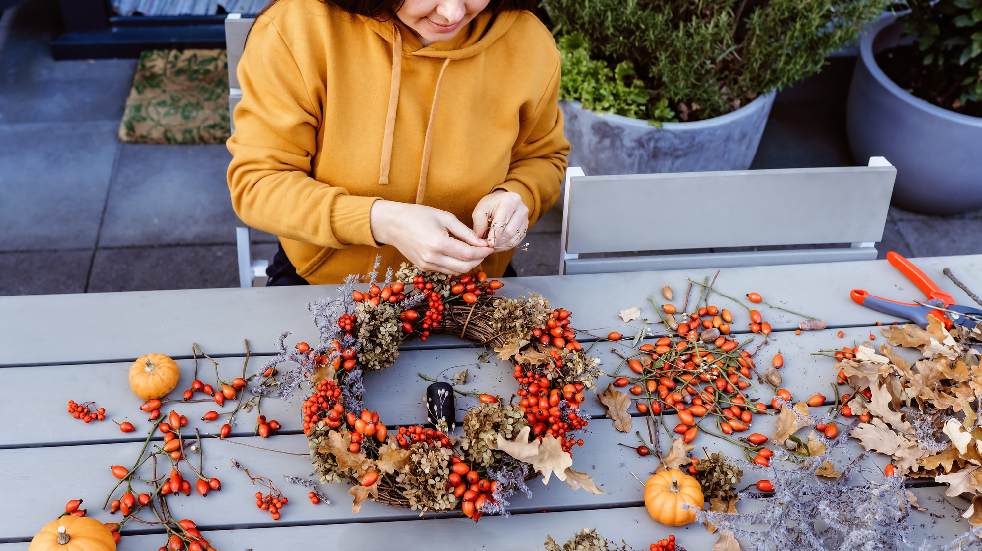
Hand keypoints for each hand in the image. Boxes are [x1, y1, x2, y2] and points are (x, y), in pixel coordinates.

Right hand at [370, 200, 494, 274]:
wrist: (392, 224)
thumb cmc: (418, 215)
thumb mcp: (445, 218)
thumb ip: (465, 232)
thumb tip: (482, 242)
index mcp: (438, 244)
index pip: (468, 254)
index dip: (482, 252)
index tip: (490, 246)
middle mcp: (432, 258)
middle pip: (464, 268)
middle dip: (478, 260)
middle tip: (484, 250)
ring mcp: (427, 266)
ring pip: (456, 272)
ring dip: (468, 264)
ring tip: (474, 252)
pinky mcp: (424, 268)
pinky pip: (446, 270)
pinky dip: (456, 265)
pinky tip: (459, 255)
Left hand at [472, 190, 528, 250]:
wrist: (503, 200)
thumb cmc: (491, 205)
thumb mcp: (480, 210)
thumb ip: (479, 224)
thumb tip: (482, 240)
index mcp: (509, 201)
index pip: (501, 223)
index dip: (494, 236)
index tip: (488, 244)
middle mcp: (521, 209)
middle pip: (509, 232)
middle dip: (498, 242)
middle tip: (489, 247)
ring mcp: (526, 218)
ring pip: (514, 238)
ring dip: (503, 245)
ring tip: (493, 247)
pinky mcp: (526, 226)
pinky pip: (518, 240)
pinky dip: (508, 245)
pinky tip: (500, 245)